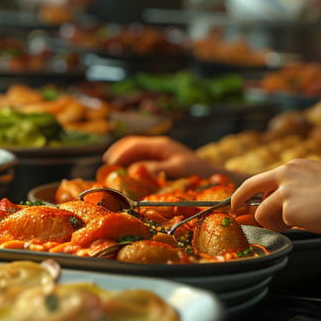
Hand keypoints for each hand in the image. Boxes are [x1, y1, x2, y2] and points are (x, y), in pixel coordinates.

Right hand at [103, 135, 218, 178]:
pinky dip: (132, 163)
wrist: (215, 175)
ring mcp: (161, 152)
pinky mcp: (164, 160)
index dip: (119, 152)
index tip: (107, 163)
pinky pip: (143, 158)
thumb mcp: (177, 169)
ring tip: (112, 169)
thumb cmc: (199, 172)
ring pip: (136, 151)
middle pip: (132, 145)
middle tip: (105, 165)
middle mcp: (159, 146)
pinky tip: (128, 173)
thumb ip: (156, 168)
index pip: (133, 144)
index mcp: (161, 145)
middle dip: (117, 153)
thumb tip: (133, 169)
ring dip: (124, 158)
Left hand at [231, 159, 320, 234]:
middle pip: (249, 187)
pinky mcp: (288, 209)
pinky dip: (286, 228)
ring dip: (272, 223)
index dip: (251, 190)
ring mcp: (285, 191)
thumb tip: (286, 201)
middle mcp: (285, 174)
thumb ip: (300, 186)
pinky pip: (278, 224)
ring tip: (294, 225)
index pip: (264, 177)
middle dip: (238, 200)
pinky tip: (306, 225)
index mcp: (295, 166)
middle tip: (235, 211)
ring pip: (262, 212)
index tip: (243, 198)